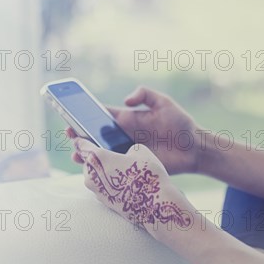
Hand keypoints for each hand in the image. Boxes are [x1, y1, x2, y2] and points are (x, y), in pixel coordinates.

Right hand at [69, 86, 204, 174]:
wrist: (193, 149)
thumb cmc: (180, 123)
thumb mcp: (164, 102)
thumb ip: (145, 94)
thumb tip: (125, 101)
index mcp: (127, 119)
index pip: (101, 116)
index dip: (84, 115)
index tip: (70, 114)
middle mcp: (123, 135)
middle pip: (95, 136)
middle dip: (80, 135)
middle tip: (71, 135)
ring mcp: (126, 151)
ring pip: (100, 153)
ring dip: (86, 153)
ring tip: (77, 154)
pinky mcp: (132, 166)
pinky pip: (112, 167)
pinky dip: (100, 168)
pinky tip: (92, 168)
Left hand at [73, 137, 192, 238]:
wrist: (155, 205)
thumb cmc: (147, 174)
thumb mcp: (140, 150)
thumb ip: (125, 148)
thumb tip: (124, 156)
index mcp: (97, 157)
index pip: (80, 145)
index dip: (79, 138)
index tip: (76, 136)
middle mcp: (91, 175)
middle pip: (87, 161)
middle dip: (96, 157)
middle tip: (111, 153)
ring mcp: (95, 190)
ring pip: (94, 174)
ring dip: (103, 170)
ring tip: (123, 169)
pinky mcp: (103, 201)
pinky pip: (101, 186)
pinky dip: (108, 182)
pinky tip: (125, 182)